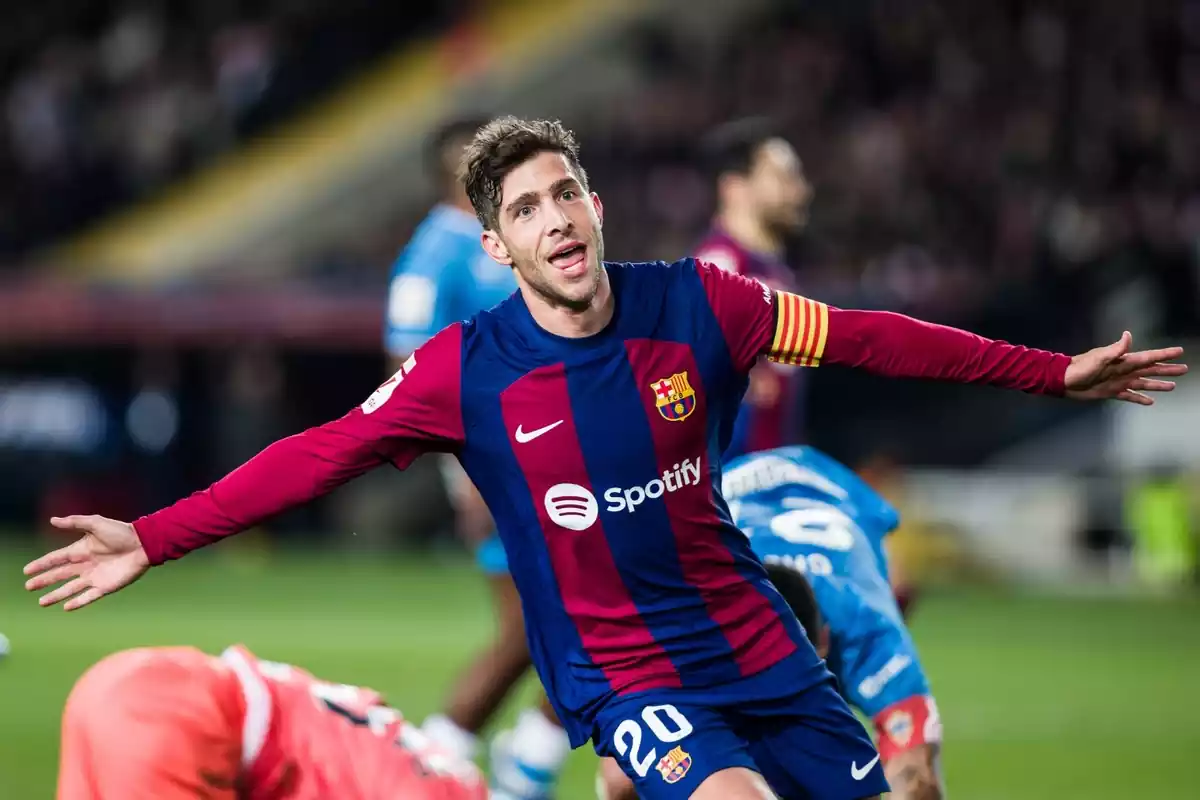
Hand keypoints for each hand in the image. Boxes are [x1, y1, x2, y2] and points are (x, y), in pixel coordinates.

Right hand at [24, 515, 150, 609]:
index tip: (27, 570)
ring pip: (70, 588)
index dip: (41, 564)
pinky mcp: (106, 587)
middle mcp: (85, 565)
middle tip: (29, 587)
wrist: (144, 544)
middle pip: (59, 575)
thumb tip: (52, 520)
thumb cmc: (121, 532)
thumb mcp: (96, 523)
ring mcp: (94, 577)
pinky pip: (88, 596)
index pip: (56, 559)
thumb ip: (75, 522)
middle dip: (44, 581)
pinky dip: (77, 602)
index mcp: (81, 550)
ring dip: (56, 595)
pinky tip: (66, 607)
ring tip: (41, 602)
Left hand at [1064, 331, 1186, 403]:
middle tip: (1184, 369)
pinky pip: (1130, 396)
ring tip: (1173, 386)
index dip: (1164, 354)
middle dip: (1167, 369)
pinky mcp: (1111, 392)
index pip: (1149, 357)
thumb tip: (1128, 334)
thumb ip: (1115, 349)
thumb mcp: (1098, 358)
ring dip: (1158, 384)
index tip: (1180, 351)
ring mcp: (1119, 382)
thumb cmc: (1080, 368)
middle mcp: (1124, 371)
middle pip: (1151, 370)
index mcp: (1123, 361)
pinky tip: (1151, 402)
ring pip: (1143, 383)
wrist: (1064, 381)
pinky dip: (1140, 399)